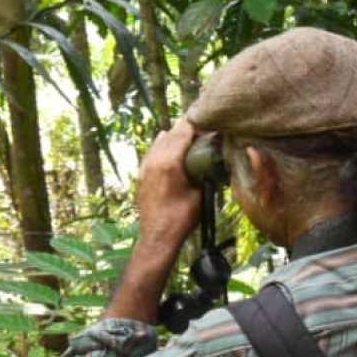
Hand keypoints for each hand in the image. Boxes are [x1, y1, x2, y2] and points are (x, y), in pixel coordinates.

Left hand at [135, 118, 201, 250]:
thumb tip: (215, 163)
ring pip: (158, 141)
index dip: (195, 124)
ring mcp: (144, 166)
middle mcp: (154, 159)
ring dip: (172, 136)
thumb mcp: (201, 194)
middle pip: (170, 134)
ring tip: (187, 135)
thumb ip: (205, 174)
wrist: (158, 236)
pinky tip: (168, 146)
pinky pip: (151, 151)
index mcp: (170, 162)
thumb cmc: (182, 218)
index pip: (183, 132)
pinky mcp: (141, 174)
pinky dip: (162, 146)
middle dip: (185, 129)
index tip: (207, 120)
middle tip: (201, 127)